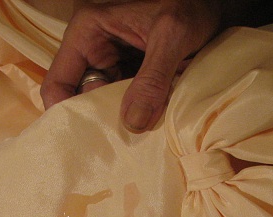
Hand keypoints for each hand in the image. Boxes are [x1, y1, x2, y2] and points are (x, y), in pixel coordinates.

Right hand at [40, 0, 222, 131]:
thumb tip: (133, 123)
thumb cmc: (190, 5)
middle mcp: (93, 50)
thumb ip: (153, 78)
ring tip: (139, 139)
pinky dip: (138, 115)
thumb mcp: (172, 36)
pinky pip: (127, 103)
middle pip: (82, 99)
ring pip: (106, 105)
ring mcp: (113, 64)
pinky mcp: (131, 76)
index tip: (87, 141)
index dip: (66, 114)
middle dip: (100, 122)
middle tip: (119, 146)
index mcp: (87, 32)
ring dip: (122, 121)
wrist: (214, 4)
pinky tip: (150, 127)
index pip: (58, 83)